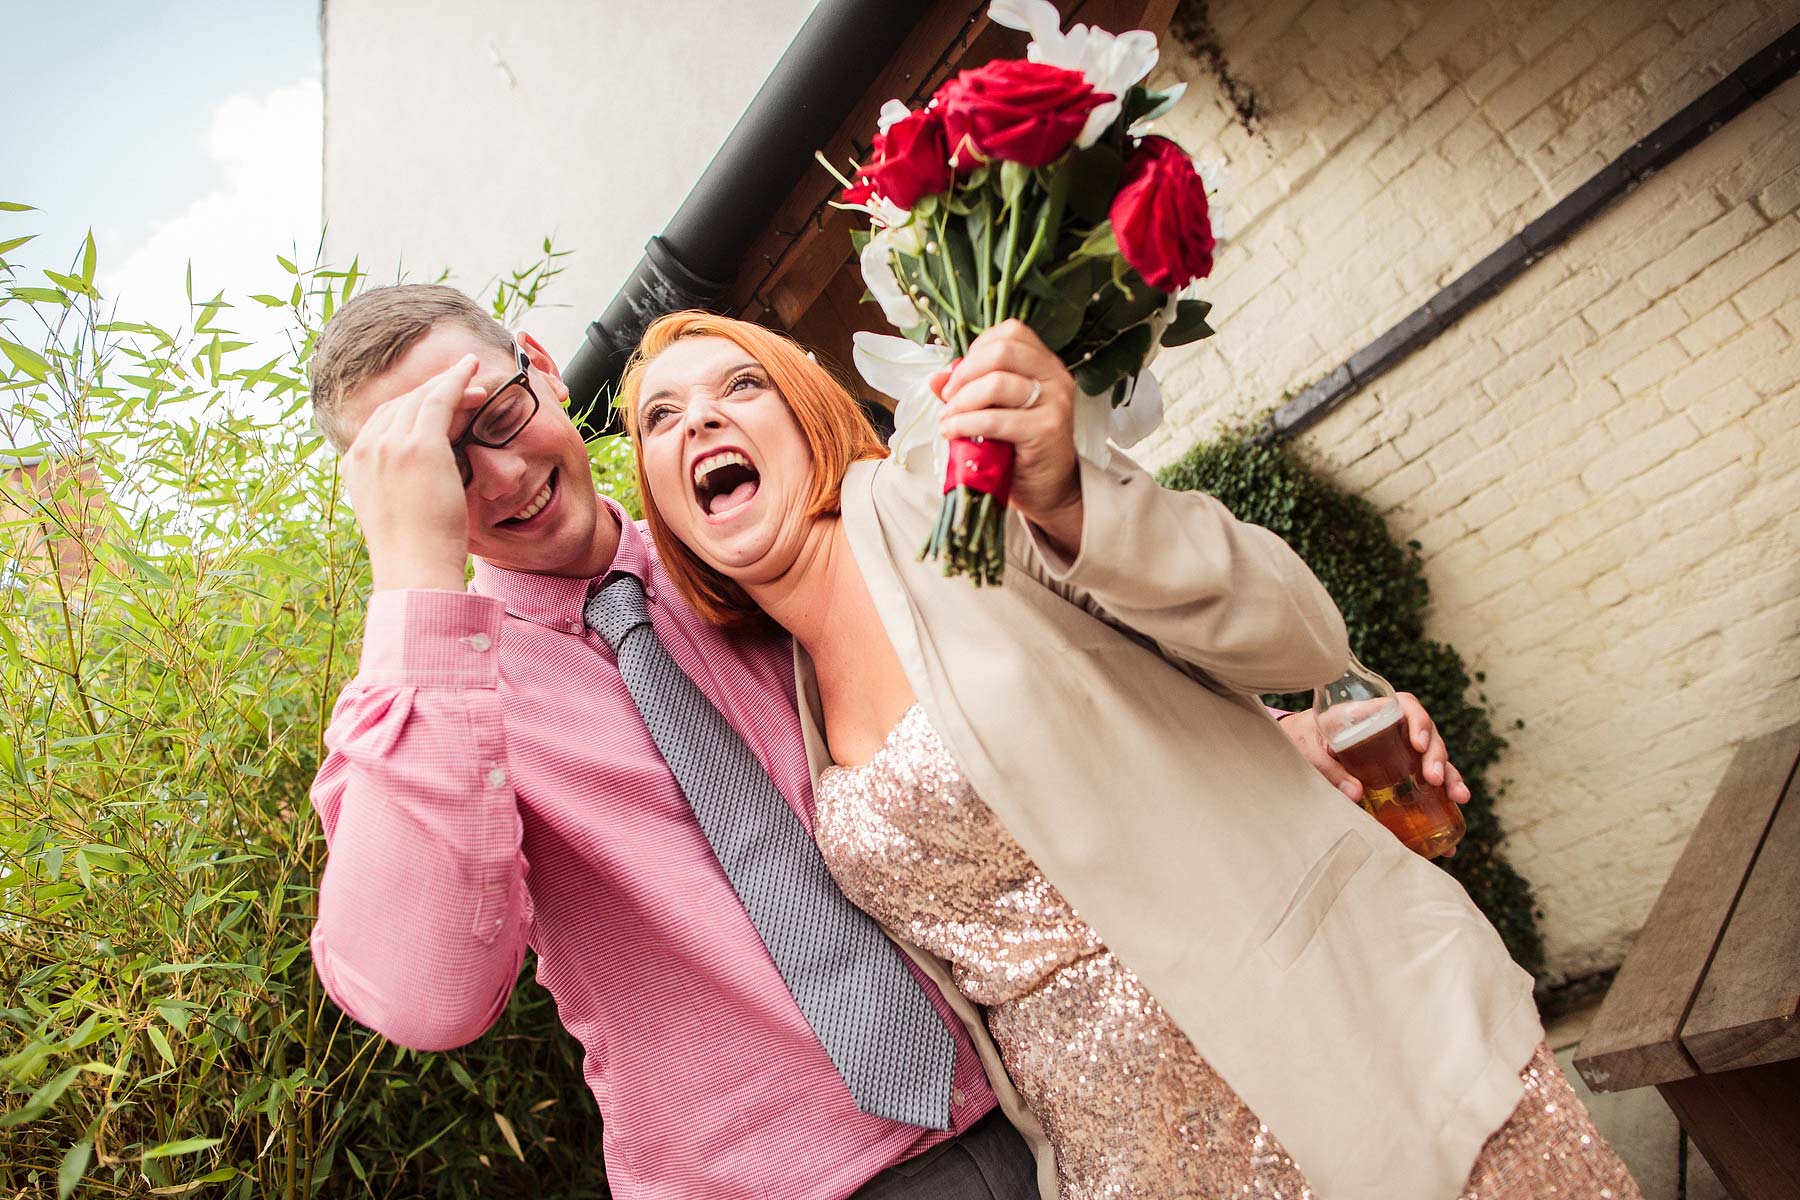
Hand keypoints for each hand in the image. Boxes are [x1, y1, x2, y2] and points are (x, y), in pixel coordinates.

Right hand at [340, 353, 486, 592]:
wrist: (413, 571)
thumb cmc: (416, 553)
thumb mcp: (399, 511)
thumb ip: (402, 486)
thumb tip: (423, 480)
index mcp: (354, 466)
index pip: (383, 422)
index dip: (414, 408)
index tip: (441, 405)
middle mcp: (364, 451)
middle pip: (400, 405)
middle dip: (434, 393)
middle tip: (467, 389)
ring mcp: (387, 447)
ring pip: (420, 399)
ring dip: (449, 386)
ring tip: (476, 382)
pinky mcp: (417, 447)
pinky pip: (439, 399)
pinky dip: (455, 380)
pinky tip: (470, 369)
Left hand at [930, 320, 1082, 555]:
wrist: (1048, 490)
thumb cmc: (1020, 449)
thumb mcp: (993, 412)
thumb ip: (967, 391)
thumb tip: (936, 378)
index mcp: (1044, 363)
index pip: (1010, 332)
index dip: (977, 349)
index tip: (959, 376)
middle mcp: (1054, 376)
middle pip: (1002, 351)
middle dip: (965, 373)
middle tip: (948, 398)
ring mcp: (1055, 401)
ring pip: (997, 382)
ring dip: (962, 401)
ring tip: (948, 419)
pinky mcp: (1047, 429)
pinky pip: (996, 419)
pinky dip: (966, 424)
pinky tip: (953, 432)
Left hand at [1278, 692, 1470, 802]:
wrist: (1298, 745)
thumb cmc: (1303, 738)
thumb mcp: (1307, 749)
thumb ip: (1327, 768)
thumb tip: (1355, 794)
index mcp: (1371, 713)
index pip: (1406, 706)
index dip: (1418, 721)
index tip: (1418, 744)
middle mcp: (1391, 729)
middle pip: (1425, 734)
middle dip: (1436, 755)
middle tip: (1434, 778)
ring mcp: (1399, 750)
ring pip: (1432, 757)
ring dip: (1449, 775)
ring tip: (1459, 797)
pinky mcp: (1400, 772)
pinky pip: (1426, 780)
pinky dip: (1442, 795)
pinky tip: (1453, 812)